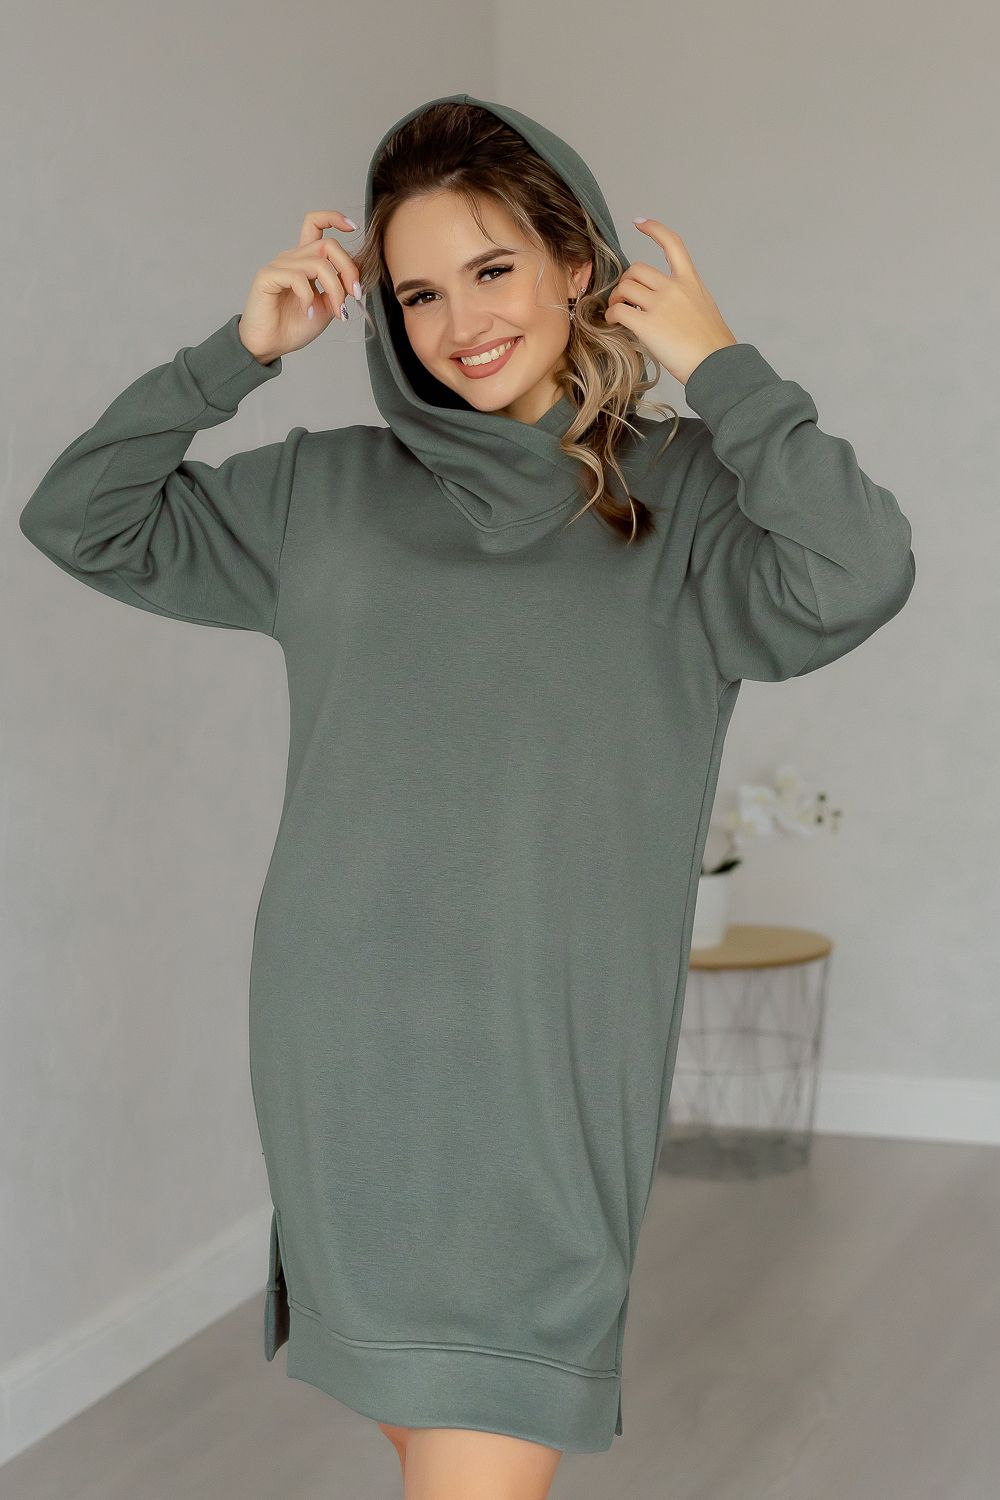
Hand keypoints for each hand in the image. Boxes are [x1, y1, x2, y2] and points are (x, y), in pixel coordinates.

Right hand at [238, 210, 362, 363]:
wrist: (270, 345)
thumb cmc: (294, 326)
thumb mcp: (327, 306)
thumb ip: (340, 288)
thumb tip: (357, 276)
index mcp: (305, 260)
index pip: (315, 224)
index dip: (334, 218)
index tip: (353, 228)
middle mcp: (292, 258)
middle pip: (328, 245)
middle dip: (349, 269)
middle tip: (355, 295)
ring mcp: (279, 265)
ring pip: (319, 264)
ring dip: (335, 290)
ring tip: (337, 312)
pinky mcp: (268, 276)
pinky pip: (298, 278)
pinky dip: (309, 298)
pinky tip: (310, 313)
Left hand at [603, 220, 737, 386]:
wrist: (716, 365)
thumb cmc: (712, 346)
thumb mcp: (704, 309)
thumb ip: (684, 299)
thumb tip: (663, 306)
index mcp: (690, 282)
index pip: (672, 244)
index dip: (654, 229)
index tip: (639, 222)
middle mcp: (674, 288)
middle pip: (637, 269)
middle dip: (626, 281)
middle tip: (623, 298)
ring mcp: (660, 305)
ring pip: (625, 287)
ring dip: (615, 298)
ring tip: (616, 311)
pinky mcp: (647, 325)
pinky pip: (618, 311)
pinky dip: (611, 315)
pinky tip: (613, 322)